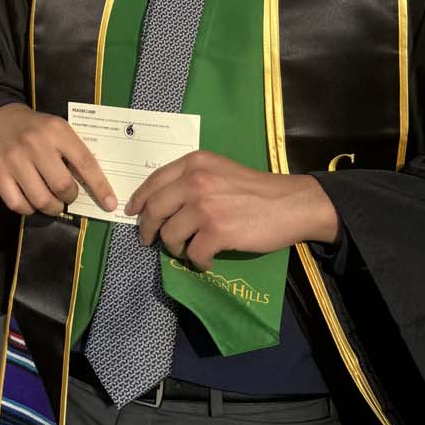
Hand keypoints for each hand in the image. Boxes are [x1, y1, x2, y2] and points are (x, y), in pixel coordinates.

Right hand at [0, 103, 115, 217]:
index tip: (110, 203)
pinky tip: (32, 202)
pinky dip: (29, 209)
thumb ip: (75, 152)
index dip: (100, 187)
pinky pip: (18, 204)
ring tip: (53, 203)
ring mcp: (15, 159)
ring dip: (52, 207)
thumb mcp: (60, 130)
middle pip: (62, 185)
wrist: (1, 118)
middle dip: (70, 197)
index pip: (85, 162)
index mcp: (58, 131)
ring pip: (41, 199)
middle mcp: (36, 144)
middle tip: (68, 196)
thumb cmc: (38, 128)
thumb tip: (94, 186)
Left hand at [124, 152, 338, 270]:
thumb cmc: (255, 189)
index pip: (154, 181)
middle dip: (147, 229)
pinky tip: (206, 260)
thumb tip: (160, 203)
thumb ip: (191, 179)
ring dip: (175, 248)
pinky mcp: (217, 231)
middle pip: (153, 209)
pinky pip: (192, 254)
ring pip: (169, 235)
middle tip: (150, 241)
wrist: (291, 203)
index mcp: (194, 163)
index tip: (133, 212)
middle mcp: (195, 181)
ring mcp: (204, 206)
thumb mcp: (219, 170)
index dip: (139, 199)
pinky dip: (197, 262)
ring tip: (188, 251)